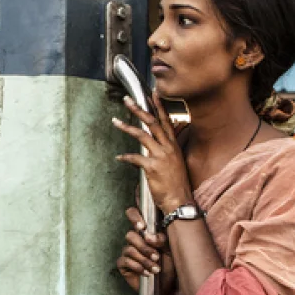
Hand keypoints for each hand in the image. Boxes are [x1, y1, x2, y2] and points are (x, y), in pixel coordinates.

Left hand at [112, 91, 194, 213]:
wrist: (179, 200)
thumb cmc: (176, 184)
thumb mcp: (174, 163)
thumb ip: (165, 152)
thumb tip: (153, 147)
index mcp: (173, 145)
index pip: (165, 121)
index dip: (158, 106)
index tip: (152, 93)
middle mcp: (168, 148)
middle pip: (152, 122)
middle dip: (138, 109)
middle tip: (127, 100)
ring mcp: (160, 156)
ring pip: (142, 135)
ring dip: (127, 127)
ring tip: (115, 121)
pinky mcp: (152, 167)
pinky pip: (135, 157)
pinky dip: (125, 157)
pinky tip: (119, 157)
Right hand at [116, 206, 172, 293]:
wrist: (167, 287)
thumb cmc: (170, 266)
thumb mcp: (170, 250)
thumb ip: (161, 240)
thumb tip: (148, 236)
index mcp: (146, 233)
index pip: (134, 215)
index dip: (134, 217)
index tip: (142, 227)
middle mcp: (135, 241)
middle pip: (130, 235)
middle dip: (144, 247)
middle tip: (156, 257)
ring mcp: (128, 252)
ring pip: (129, 249)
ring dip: (144, 260)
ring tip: (155, 269)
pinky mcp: (124, 265)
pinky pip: (125, 261)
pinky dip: (137, 267)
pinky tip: (146, 273)